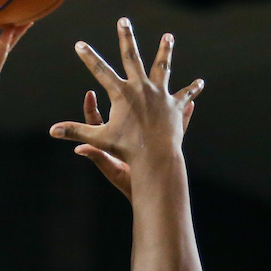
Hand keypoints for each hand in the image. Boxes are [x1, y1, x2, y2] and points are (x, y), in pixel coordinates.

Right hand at [50, 20, 203, 174]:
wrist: (155, 157)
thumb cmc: (125, 149)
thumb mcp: (98, 138)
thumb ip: (75, 131)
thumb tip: (52, 131)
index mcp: (121, 92)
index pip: (99, 71)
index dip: (88, 57)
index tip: (79, 44)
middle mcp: (141, 86)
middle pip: (132, 56)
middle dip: (125, 37)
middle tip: (123, 20)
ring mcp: (160, 93)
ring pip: (162, 67)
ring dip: (165, 51)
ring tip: (168, 37)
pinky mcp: (174, 104)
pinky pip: (184, 94)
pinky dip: (192, 90)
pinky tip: (200, 83)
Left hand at [73, 90, 196, 201]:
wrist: (150, 192)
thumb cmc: (128, 184)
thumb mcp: (111, 168)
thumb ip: (97, 156)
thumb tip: (79, 148)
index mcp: (114, 140)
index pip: (99, 119)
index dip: (93, 106)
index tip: (91, 92)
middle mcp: (130, 134)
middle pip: (124, 108)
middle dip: (124, 92)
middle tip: (121, 78)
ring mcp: (149, 136)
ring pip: (152, 113)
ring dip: (156, 99)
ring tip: (161, 83)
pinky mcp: (165, 142)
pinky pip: (175, 125)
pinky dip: (183, 116)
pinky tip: (191, 103)